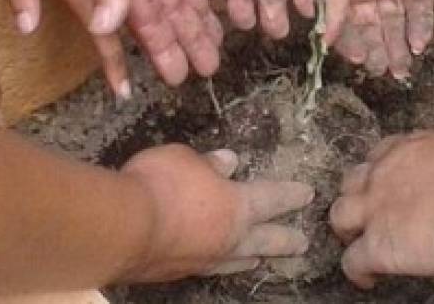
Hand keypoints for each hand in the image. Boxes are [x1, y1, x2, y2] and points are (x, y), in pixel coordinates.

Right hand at [120, 144, 313, 280]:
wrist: (124, 228)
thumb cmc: (161, 183)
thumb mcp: (186, 158)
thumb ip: (209, 164)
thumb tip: (229, 163)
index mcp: (237, 204)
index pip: (271, 198)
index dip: (290, 195)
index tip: (308, 195)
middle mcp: (228, 237)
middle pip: (265, 239)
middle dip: (285, 239)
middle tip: (304, 244)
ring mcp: (204, 259)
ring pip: (237, 260)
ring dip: (252, 258)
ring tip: (261, 261)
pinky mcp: (178, 273)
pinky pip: (209, 268)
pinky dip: (219, 265)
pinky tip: (214, 265)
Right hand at [328, 0, 433, 78]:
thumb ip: (332, 0)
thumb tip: (323, 38)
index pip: (347, 20)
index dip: (351, 42)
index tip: (356, 63)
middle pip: (374, 24)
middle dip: (378, 50)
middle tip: (382, 74)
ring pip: (397, 19)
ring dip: (398, 45)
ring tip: (401, 71)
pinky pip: (421, 4)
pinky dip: (421, 25)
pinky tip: (419, 46)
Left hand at [330, 132, 433, 287]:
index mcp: (405, 149)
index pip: (379, 155)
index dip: (380, 172)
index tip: (390, 186)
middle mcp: (381, 175)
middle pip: (351, 182)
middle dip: (357, 196)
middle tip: (370, 214)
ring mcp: (373, 211)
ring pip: (340, 216)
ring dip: (347, 229)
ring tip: (359, 243)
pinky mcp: (375, 247)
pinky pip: (352, 262)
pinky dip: (357, 272)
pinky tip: (369, 280)